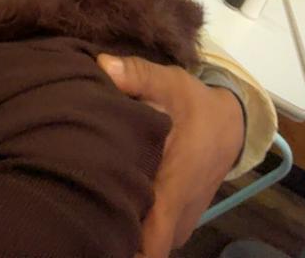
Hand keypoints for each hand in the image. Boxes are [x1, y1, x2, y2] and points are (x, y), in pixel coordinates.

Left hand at [97, 55, 244, 257]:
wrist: (230, 125)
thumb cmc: (195, 105)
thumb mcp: (170, 82)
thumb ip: (137, 75)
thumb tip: (103, 65)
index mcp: (173, 191)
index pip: (150, 244)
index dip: (122, 246)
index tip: (94, 230)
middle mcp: (175, 218)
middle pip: (136, 245)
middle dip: (108, 230)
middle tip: (74, 204)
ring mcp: (176, 224)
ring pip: (143, 238)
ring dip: (120, 223)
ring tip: (87, 197)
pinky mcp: (175, 222)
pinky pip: (149, 232)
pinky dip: (132, 219)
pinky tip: (109, 195)